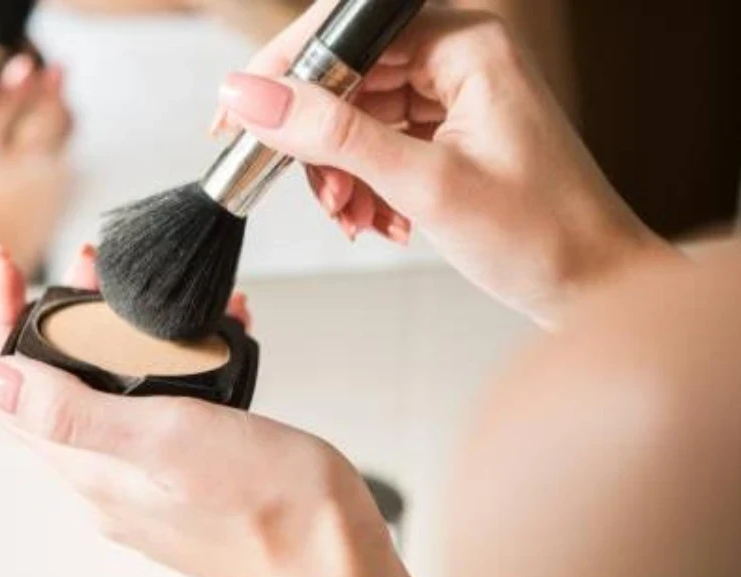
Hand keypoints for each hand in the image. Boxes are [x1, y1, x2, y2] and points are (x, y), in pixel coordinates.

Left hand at [0, 244, 416, 576]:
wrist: (335, 555)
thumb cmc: (268, 507)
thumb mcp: (166, 441)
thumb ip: (71, 413)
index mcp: (89, 467)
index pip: (9, 390)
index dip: (0, 321)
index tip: (13, 266)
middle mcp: (108, 473)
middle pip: (55, 381)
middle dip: (63, 314)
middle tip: (91, 268)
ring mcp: (148, 470)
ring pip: (110, 386)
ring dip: (118, 332)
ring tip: (151, 293)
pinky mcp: (188, 464)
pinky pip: (161, 400)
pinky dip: (172, 359)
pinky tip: (211, 336)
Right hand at [211, 3, 678, 326]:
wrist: (593, 286)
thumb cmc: (542, 236)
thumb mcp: (426, 184)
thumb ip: (334, 136)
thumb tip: (252, 96)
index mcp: (468, 44)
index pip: (348, 32)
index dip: (287, 72)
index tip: (241, 114)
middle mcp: (462, 57)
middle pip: (350, 77)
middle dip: (321, 141)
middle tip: (320, 191)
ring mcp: (456, 95)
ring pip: (360, 115)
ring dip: (343, 171)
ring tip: (356, 216)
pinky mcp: (452, 131)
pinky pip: (382, 142)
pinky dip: (368, 183)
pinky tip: (381, 219)